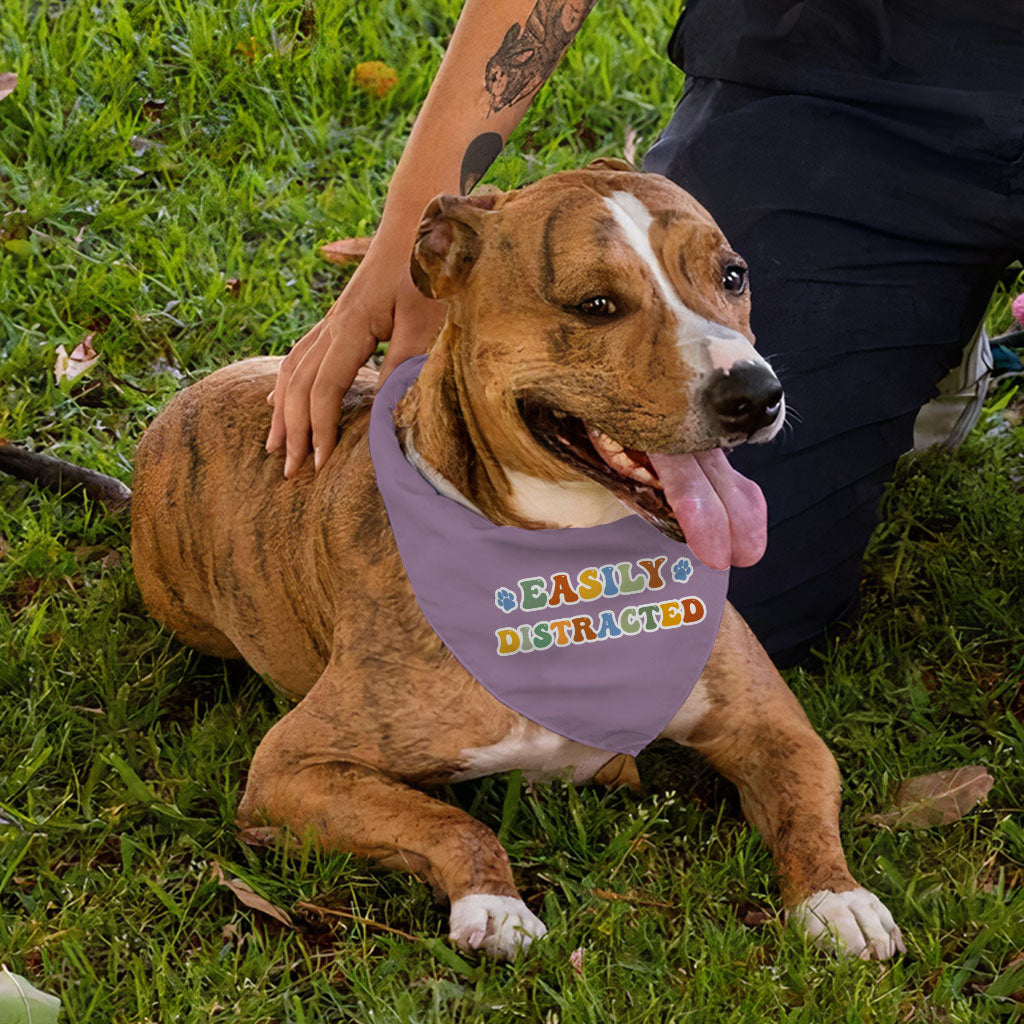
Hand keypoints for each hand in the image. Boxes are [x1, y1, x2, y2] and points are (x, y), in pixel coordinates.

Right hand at [266, 245, 445, 476]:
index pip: (324, 389)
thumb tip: (387, 414)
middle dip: (293, 431)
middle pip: (299, 385)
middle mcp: (332, 325)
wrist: (419, 221)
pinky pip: (299, 355)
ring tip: (275, 446)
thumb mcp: (425, 320)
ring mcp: (332, 320)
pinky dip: (286, 384)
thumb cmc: (427, 269)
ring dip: (283, 411)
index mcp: (350, 327)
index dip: (321, 429)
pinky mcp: (340, 318)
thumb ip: (405, 365)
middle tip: (291, 472)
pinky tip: (278, 399)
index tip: (322, 465)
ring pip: (292, 370)